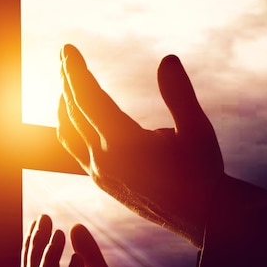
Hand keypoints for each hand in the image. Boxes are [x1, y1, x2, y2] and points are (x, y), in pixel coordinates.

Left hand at [57, 44, 223, 247]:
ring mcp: (99, 173)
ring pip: (68, 132)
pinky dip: (69, 127)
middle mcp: (104, 159)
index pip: (89, 99)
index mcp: (125, 143)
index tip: (66, 49)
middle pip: (74, 112)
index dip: (76, 71)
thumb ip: (179, 94)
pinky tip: (75, 116)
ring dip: (64, 104)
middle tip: (64, 55)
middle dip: (67, 80)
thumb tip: (167, 58)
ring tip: (65, 81)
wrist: (201, 218)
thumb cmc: (203, 171)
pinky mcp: (101, 182)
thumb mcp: (196, 129)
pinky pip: (74, 149)